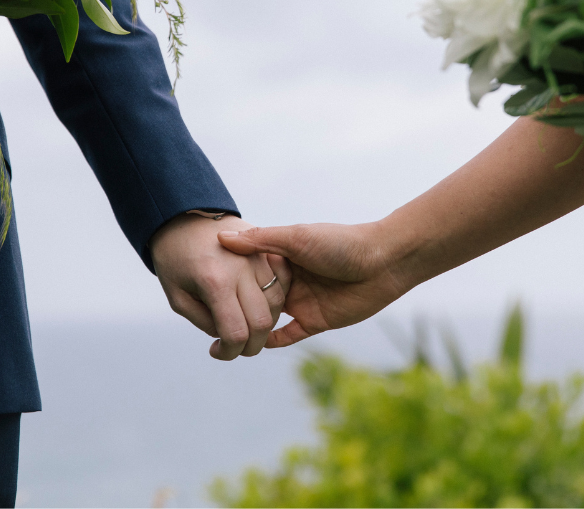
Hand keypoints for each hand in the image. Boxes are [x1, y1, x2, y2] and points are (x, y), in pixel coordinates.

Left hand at [151, 214, 292, 359]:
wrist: (183, 216)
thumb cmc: (174, 259)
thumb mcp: (178, 297)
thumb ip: (204, 323)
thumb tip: (230, 338)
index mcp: (215, 282)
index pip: (236, 332)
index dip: (230, 352)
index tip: (218, 352)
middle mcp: (242, 269)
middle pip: (262, 323)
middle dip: (251, 345)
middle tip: (236, 346)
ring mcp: (258, 258)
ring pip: (277, 305)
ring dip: (265, 324)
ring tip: (245, 326)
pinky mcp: (266, 251)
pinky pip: (282, 283)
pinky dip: (275, 301)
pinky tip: (257, 305)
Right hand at [217, 222, 410, 348]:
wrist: (383, 262)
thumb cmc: (341, 243)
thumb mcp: (296, 237)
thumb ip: (260, 241)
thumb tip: (221, 238)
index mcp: (284, 257)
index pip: (249, 268)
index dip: (228, 274)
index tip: (200, 277)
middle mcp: (290, 280)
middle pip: (256, 295)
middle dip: (234, 303)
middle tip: (204, 311)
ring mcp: (302, 302)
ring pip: (268, 317)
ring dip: (249, 324)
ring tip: (219, 333)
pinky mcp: (315, 322)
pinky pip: (289, 336)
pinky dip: (272, 341)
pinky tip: (252, 346)